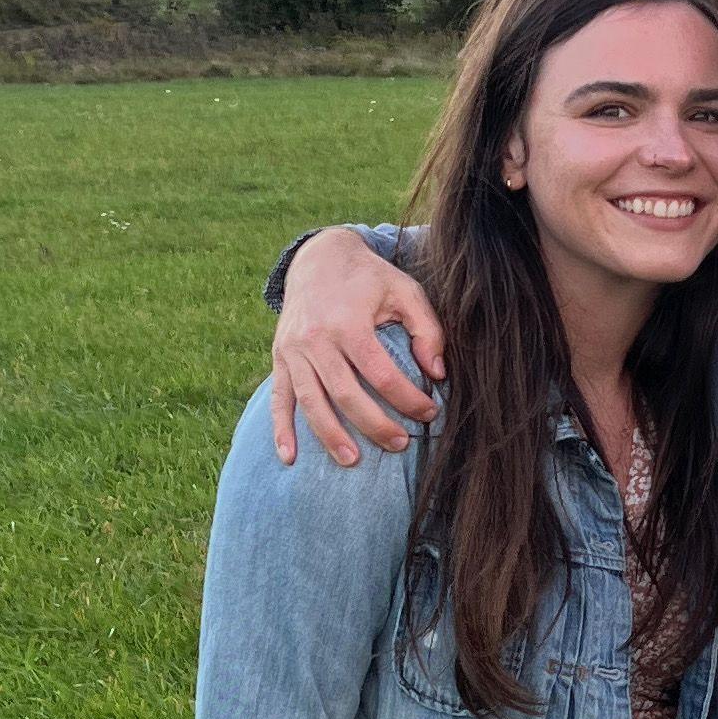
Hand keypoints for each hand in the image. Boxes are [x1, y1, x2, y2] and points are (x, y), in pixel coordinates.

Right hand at [269, 232, 446, 468]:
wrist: (318, 257)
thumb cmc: (370, 278)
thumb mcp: (406, 292)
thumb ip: (427, 330)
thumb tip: (438, 373)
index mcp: (349, 323)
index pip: (382, 374)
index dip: (408, 399)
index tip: (429, 413)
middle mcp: (316, 339)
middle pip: (346, 395)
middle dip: (375, 425)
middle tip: (399, 445)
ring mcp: (293, 351)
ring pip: (311, 402)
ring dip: (330, 436)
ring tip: (352, 461)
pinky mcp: (279, 358)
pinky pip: (279, 398)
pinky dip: (281, 430)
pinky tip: (290, 458)